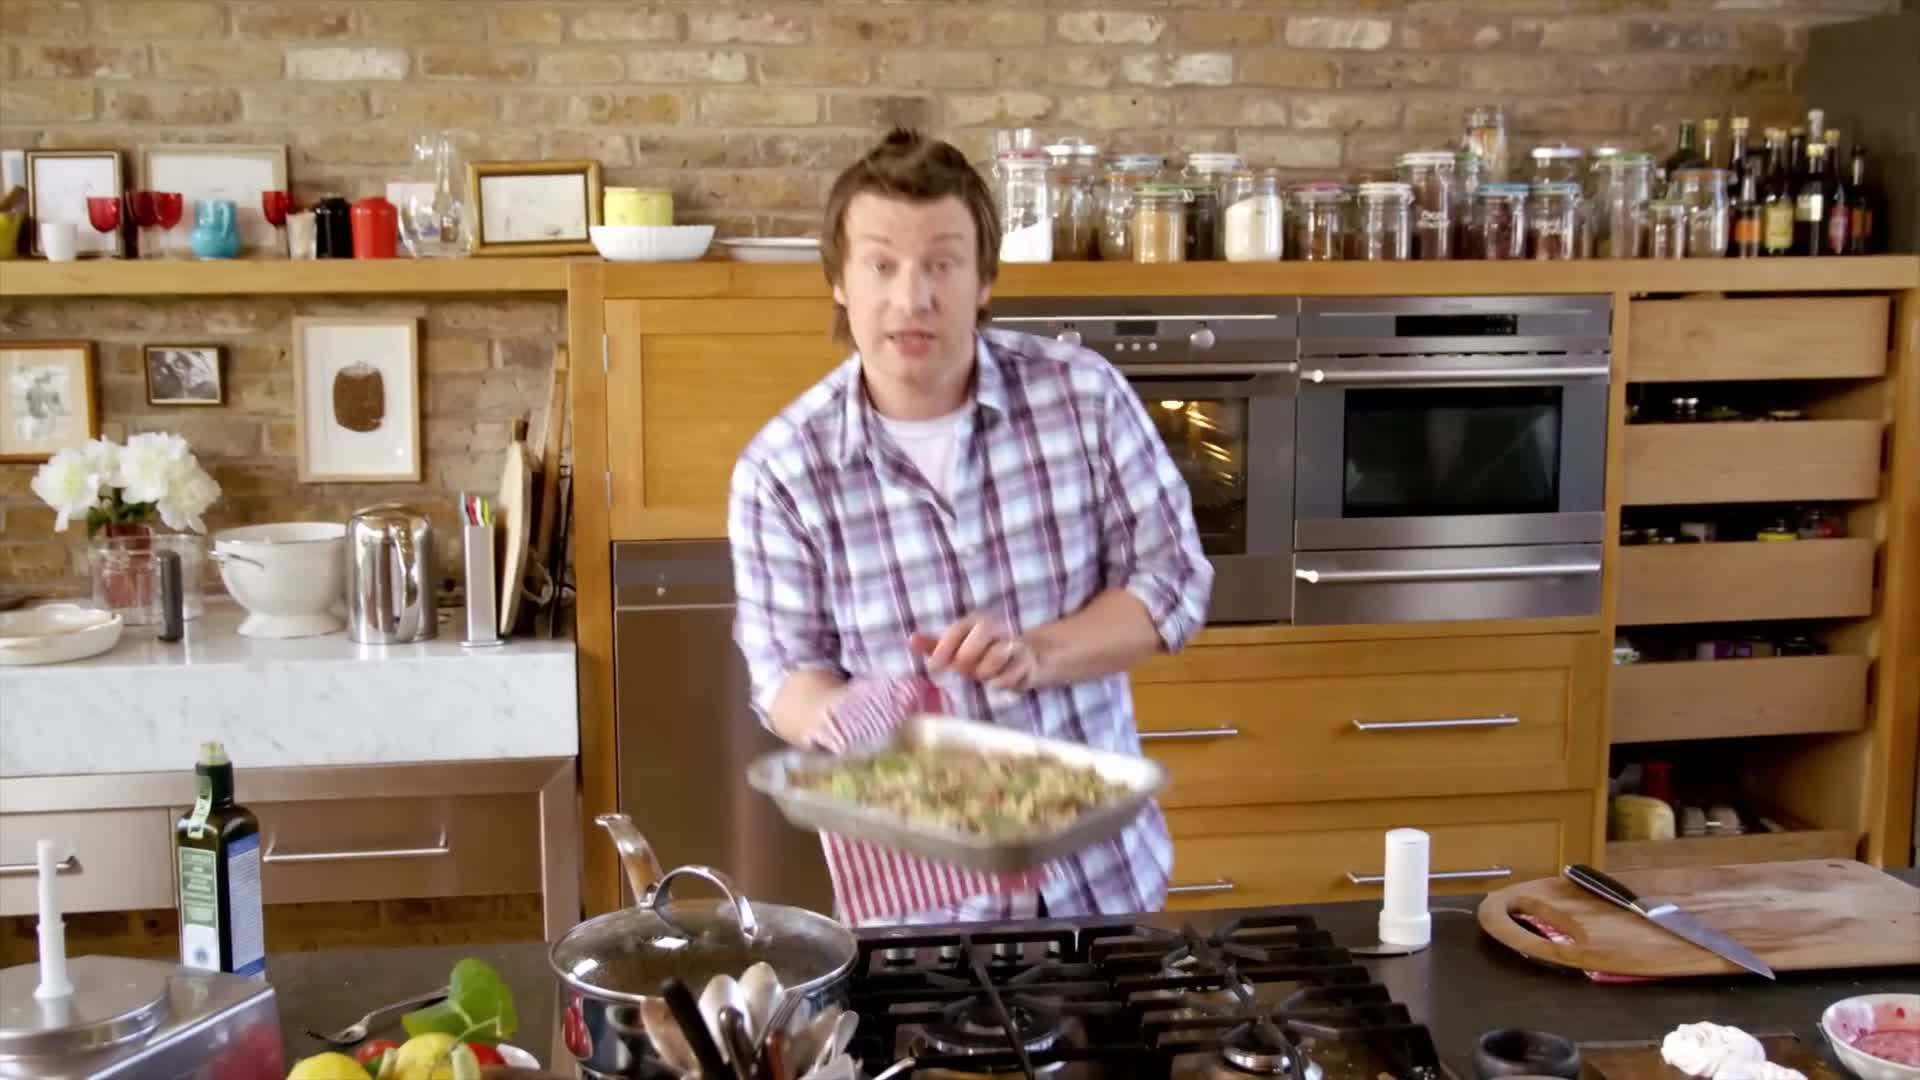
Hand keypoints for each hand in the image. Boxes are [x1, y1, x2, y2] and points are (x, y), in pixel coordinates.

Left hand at [909, 614, 1040, 690]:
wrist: (1024, 660)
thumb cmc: (983, 654)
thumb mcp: (958, 649)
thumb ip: (935, 646)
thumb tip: (911, 640)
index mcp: (975, 623)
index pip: (957, 629)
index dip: (944, 647)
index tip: (934, 667)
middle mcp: (995, 629)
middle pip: (983, 629)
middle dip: (968, 652)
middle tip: (960, 669)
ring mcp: (1013, 645)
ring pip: (1000, 651)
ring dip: (986, 667)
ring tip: (980, 677)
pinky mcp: (1026, 663)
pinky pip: (1015, 671)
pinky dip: (1003, 680)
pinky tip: (995, 685)